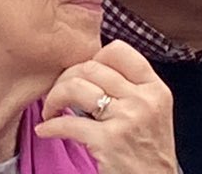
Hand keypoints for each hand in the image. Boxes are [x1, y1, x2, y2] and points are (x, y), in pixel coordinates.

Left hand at [34, 41, 174, 173]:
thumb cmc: (148, 150)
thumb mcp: (153, 111)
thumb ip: (130, 87)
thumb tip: (90, 64)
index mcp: (155, 89)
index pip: (119, 50)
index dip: (94, 56)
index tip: (84, 72)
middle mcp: (143, 100)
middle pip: (90, 67)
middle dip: (66, 77)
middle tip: (59, 92)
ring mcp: (126, 119)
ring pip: (75, 87)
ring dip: (54, 98)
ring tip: (51, 109)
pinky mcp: (108, 141)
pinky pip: (67, 123)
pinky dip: (50, 126)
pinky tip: (46, 129)